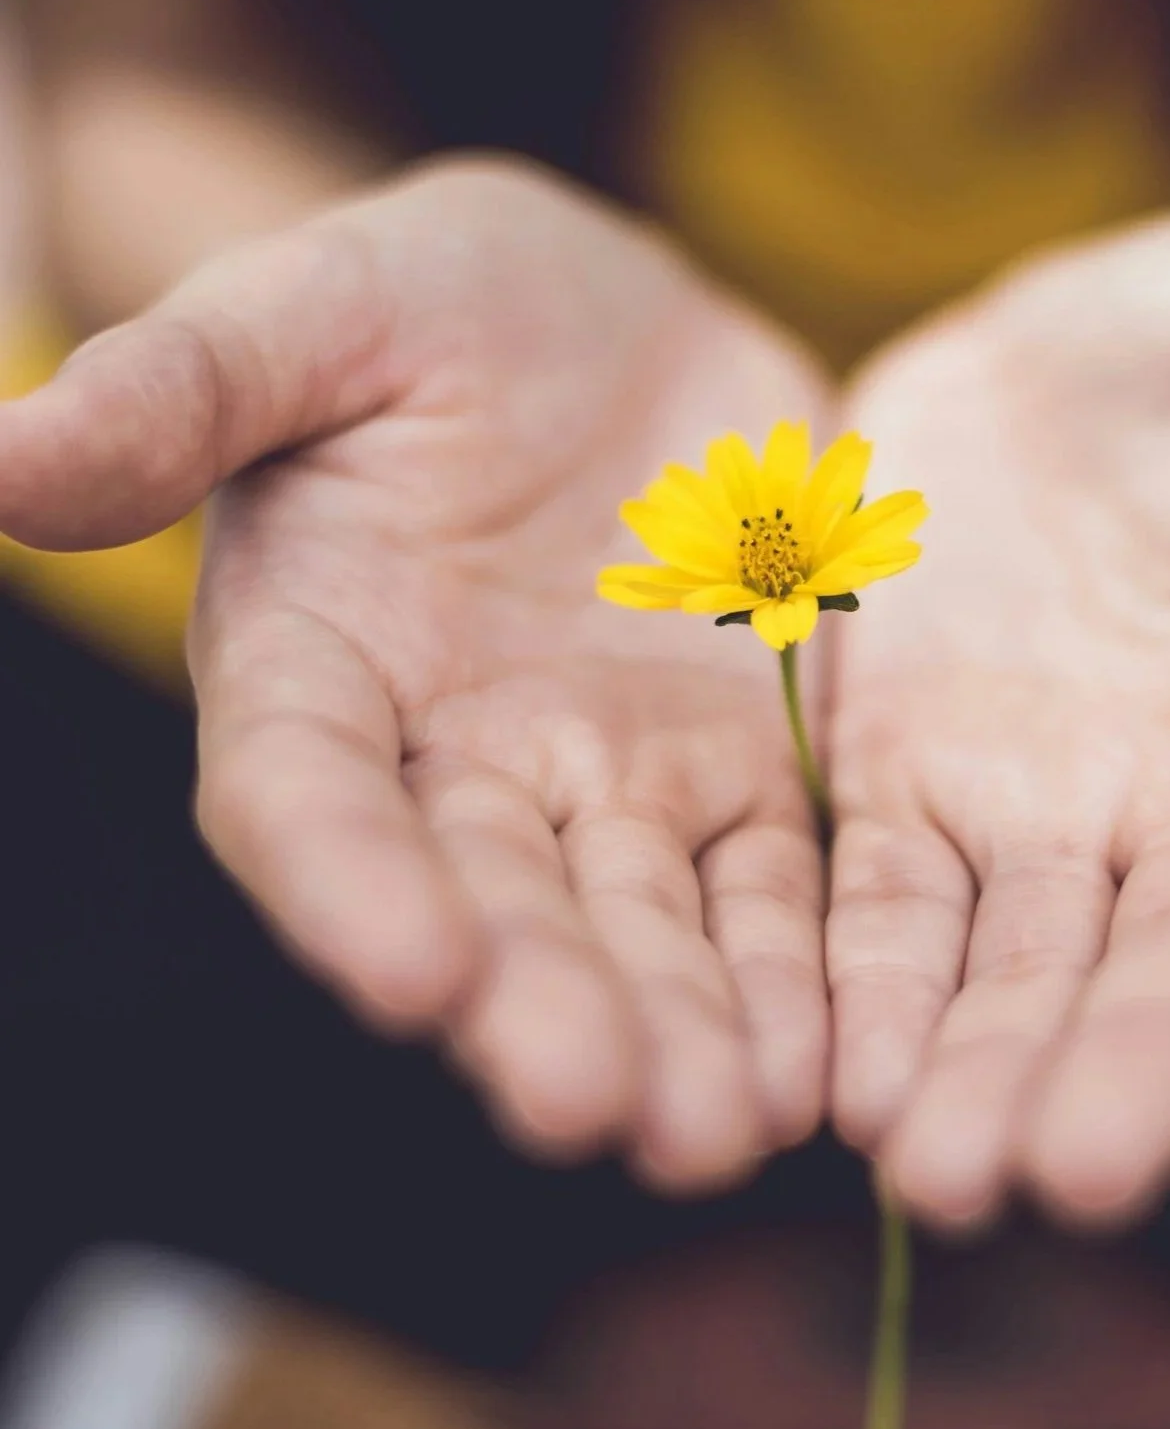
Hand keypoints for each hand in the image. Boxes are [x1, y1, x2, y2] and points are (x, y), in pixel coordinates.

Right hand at [0, 158, 831, 1189]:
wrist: (617, 319)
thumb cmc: (440, 299)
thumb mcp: (324, 306)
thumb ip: (190, 386)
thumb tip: (7, 458)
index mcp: (323, 661)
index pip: (310, 796)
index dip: (348, 885)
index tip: (411, 973)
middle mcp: (458, 757)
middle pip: (490, 903)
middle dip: (540, 1006)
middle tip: (597, 1109)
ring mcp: (610, 776)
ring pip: (640, 924)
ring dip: (680, 1029)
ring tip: (725, 1129)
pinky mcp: (738, 768)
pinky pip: (769, 883)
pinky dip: (794, 969)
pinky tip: (828, 1058)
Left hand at [826, 210, 1169, 1227]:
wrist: (1064, 347)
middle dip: (1128, 1065)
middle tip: (1075, 1180)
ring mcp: (1049, 798)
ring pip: (1023, 959)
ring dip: (984, 1066)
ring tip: (942, 1178)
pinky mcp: (914, 776)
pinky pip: (890, 897)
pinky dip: (869, 984)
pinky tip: (846, 1086)